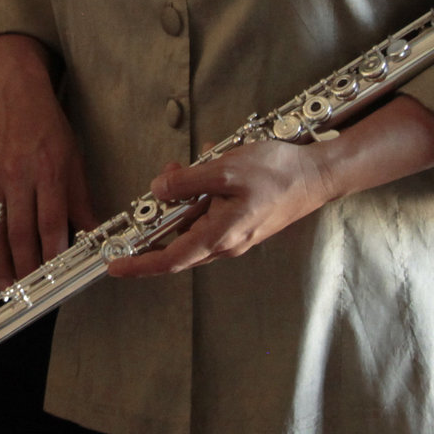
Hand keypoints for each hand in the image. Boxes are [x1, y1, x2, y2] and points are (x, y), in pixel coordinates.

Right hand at [0, 34, 92, 286]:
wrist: (10, 89)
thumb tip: (92, 233)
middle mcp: (18, 175)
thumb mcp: (73, 156)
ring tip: (4, 285)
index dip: (52, 255)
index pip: (51, 223)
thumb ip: (80, 197)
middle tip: (28, 292)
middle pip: (19, 232)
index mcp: (48, 171)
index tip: (55, 279)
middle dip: (24, 268)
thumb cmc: (46, 124)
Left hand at [104, 141, 334, 276]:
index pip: (169, 260)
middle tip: (154, 191)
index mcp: (219, 235)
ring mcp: (235, 234)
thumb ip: (187, 181)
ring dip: (180, 202)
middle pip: (177, 242)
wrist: (318, 175)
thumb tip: (159, 190)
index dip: (139, 265)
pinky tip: (205, 168)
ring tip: (179, 171)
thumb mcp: (224, 169)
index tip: (115, 266)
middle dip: (158, 221)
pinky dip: (199, 195)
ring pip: (193, 225)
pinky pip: (210, 214)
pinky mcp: (242, 222)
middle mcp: (226, 242)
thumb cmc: (278, 173)